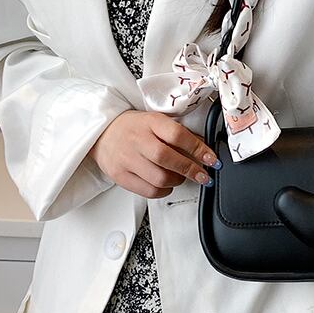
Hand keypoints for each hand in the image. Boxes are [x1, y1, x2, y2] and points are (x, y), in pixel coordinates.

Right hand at [88, 110, 220, 198]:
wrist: (102, 133)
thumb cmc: (134, 127)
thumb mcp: (156, 121)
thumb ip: (178, 134)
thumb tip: (203, 150)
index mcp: (150, 122)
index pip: (178, 135)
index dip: (198, 149)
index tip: (211, 159)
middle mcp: (137, 140)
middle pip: (168, 159)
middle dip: (191, 170)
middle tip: (204, 175)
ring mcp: (127, 159)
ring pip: (160, 178)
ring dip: (177, 181)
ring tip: (181, 177)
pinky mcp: (120, 176)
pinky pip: (148, 191)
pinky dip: (163, 191)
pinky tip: (166, 184)